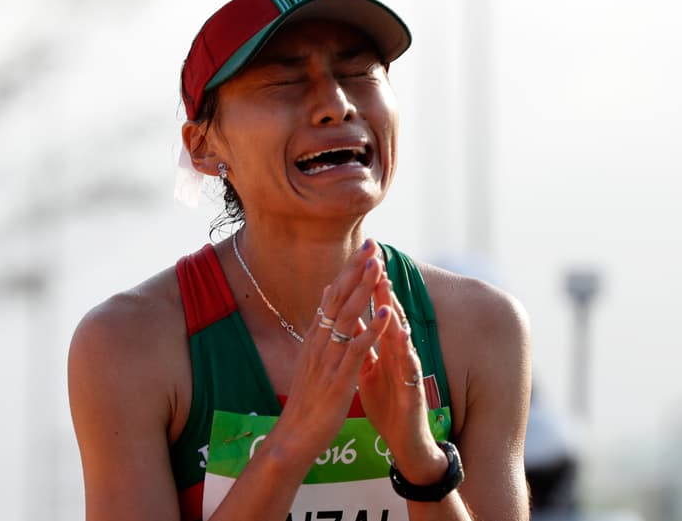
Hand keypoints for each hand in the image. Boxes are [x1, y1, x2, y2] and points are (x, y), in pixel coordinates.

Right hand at [270, 239, 387, 460]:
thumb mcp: (311, 361)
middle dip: (357, 270)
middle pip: (339, 298)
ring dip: (364, 290)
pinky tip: (387, 314)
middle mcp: (319, 343)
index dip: (349, 271)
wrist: (294, 437)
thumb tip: (323, 306)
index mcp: (315, 338)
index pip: (332, 296)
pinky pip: (358, 349)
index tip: (364, 248)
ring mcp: (328, 359)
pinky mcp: (339, 378)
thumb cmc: (307, 402)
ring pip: (348, 317)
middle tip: (373, 244)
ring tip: (379, 267)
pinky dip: (373, 329)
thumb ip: (319, 334)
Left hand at [357, 265, 446, 483]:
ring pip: (401, 335)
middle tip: (375, 258)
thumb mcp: (368, 368)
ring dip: (394, 310)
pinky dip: (405, 350)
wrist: (403, 439)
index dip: (368, 286)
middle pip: (390, 315)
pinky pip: (409, 367)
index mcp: (384, 347)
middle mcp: (398, 353)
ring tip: (387, 286)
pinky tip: (402, 335)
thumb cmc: (387, 402)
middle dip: (382, 288)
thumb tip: (351, 316)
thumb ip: (362, 342)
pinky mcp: (413, 388)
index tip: (359, 259)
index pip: (376, 311)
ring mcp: (407, 369)